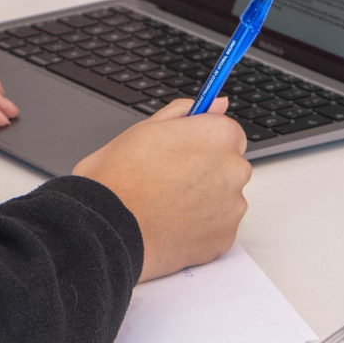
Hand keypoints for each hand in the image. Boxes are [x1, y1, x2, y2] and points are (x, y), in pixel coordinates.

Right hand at [74, 100, 250, 280]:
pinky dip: (200, 228)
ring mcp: (233, 206)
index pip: (228, 133)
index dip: (203, 143)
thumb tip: (217, 104)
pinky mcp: (225, 239)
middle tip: (169, 179)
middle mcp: (234, 169)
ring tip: (166, 205)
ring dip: (204, 201)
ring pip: (224, 199)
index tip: (186, 152)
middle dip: (206, 172)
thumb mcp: (146, 128)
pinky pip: (217, 228)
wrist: (108, 226)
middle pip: (229, 166)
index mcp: (218, 135)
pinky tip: (172, 224)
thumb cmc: (121, 176)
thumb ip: (186, 113)